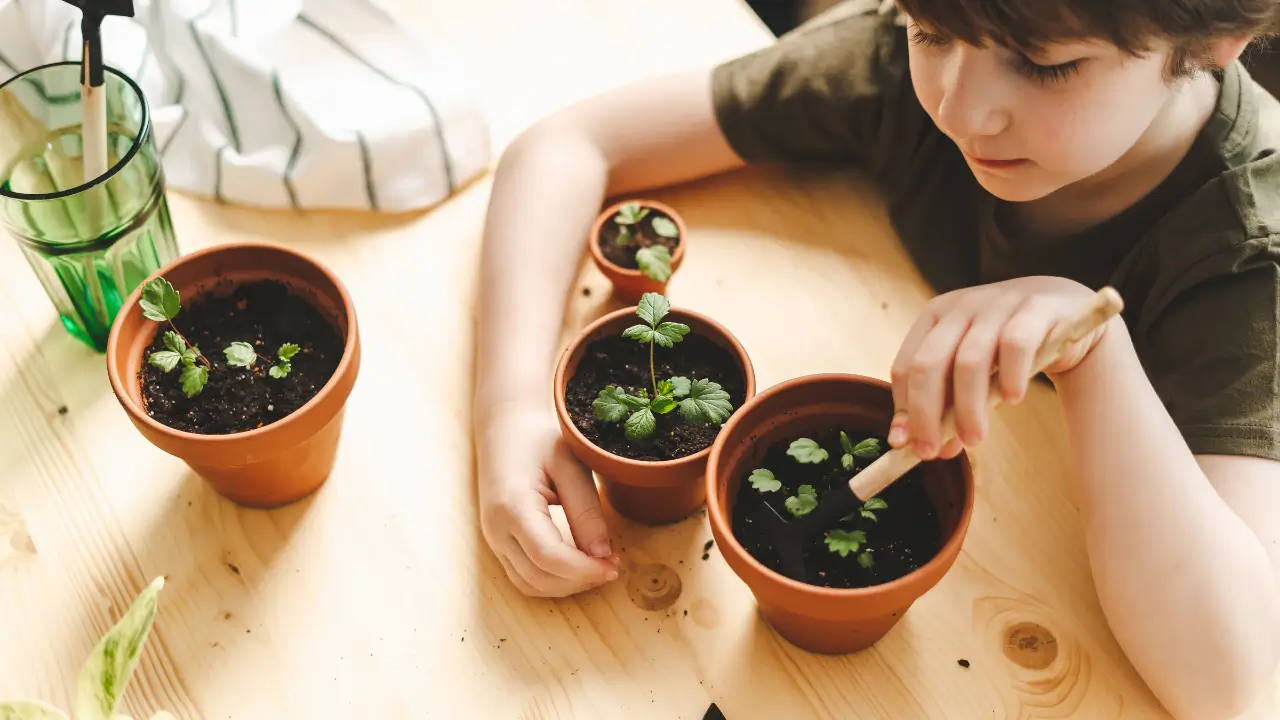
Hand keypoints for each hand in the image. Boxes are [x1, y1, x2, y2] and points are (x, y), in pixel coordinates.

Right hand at [478, 405, 619, 596]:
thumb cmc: (539, 440)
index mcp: (513, 505)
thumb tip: (602, 555)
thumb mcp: (570, 467)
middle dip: (579, 581)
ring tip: (598, 568)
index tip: (614, 565)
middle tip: (613, 567)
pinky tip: (577, 568)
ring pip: (529, 584)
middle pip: (538, 578)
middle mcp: (496, 529)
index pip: (549, 557)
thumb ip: (586, 511)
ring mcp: (493, 538)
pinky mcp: (498, 542)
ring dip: (566, 586)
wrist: (505, 429)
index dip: (584, 569)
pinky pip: (523, 576)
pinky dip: (552, 581)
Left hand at [889, 276, 1110, 459]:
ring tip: (975, 439)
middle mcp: (961, 307)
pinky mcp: (1036, 310)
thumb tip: (926, 448)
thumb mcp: (970, 371)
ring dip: (968, 408)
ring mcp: (997, 304)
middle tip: (931, 453)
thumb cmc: (1004, 347)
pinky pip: (1016, 344)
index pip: (905, 366)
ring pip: (970, 360)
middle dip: (925, 414)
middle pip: (928, 364)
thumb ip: (946, 403)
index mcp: (935, 317)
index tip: (906, 445)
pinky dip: (1010, 376)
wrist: (1060, 308)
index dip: (903, 408)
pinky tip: (1012, 399)